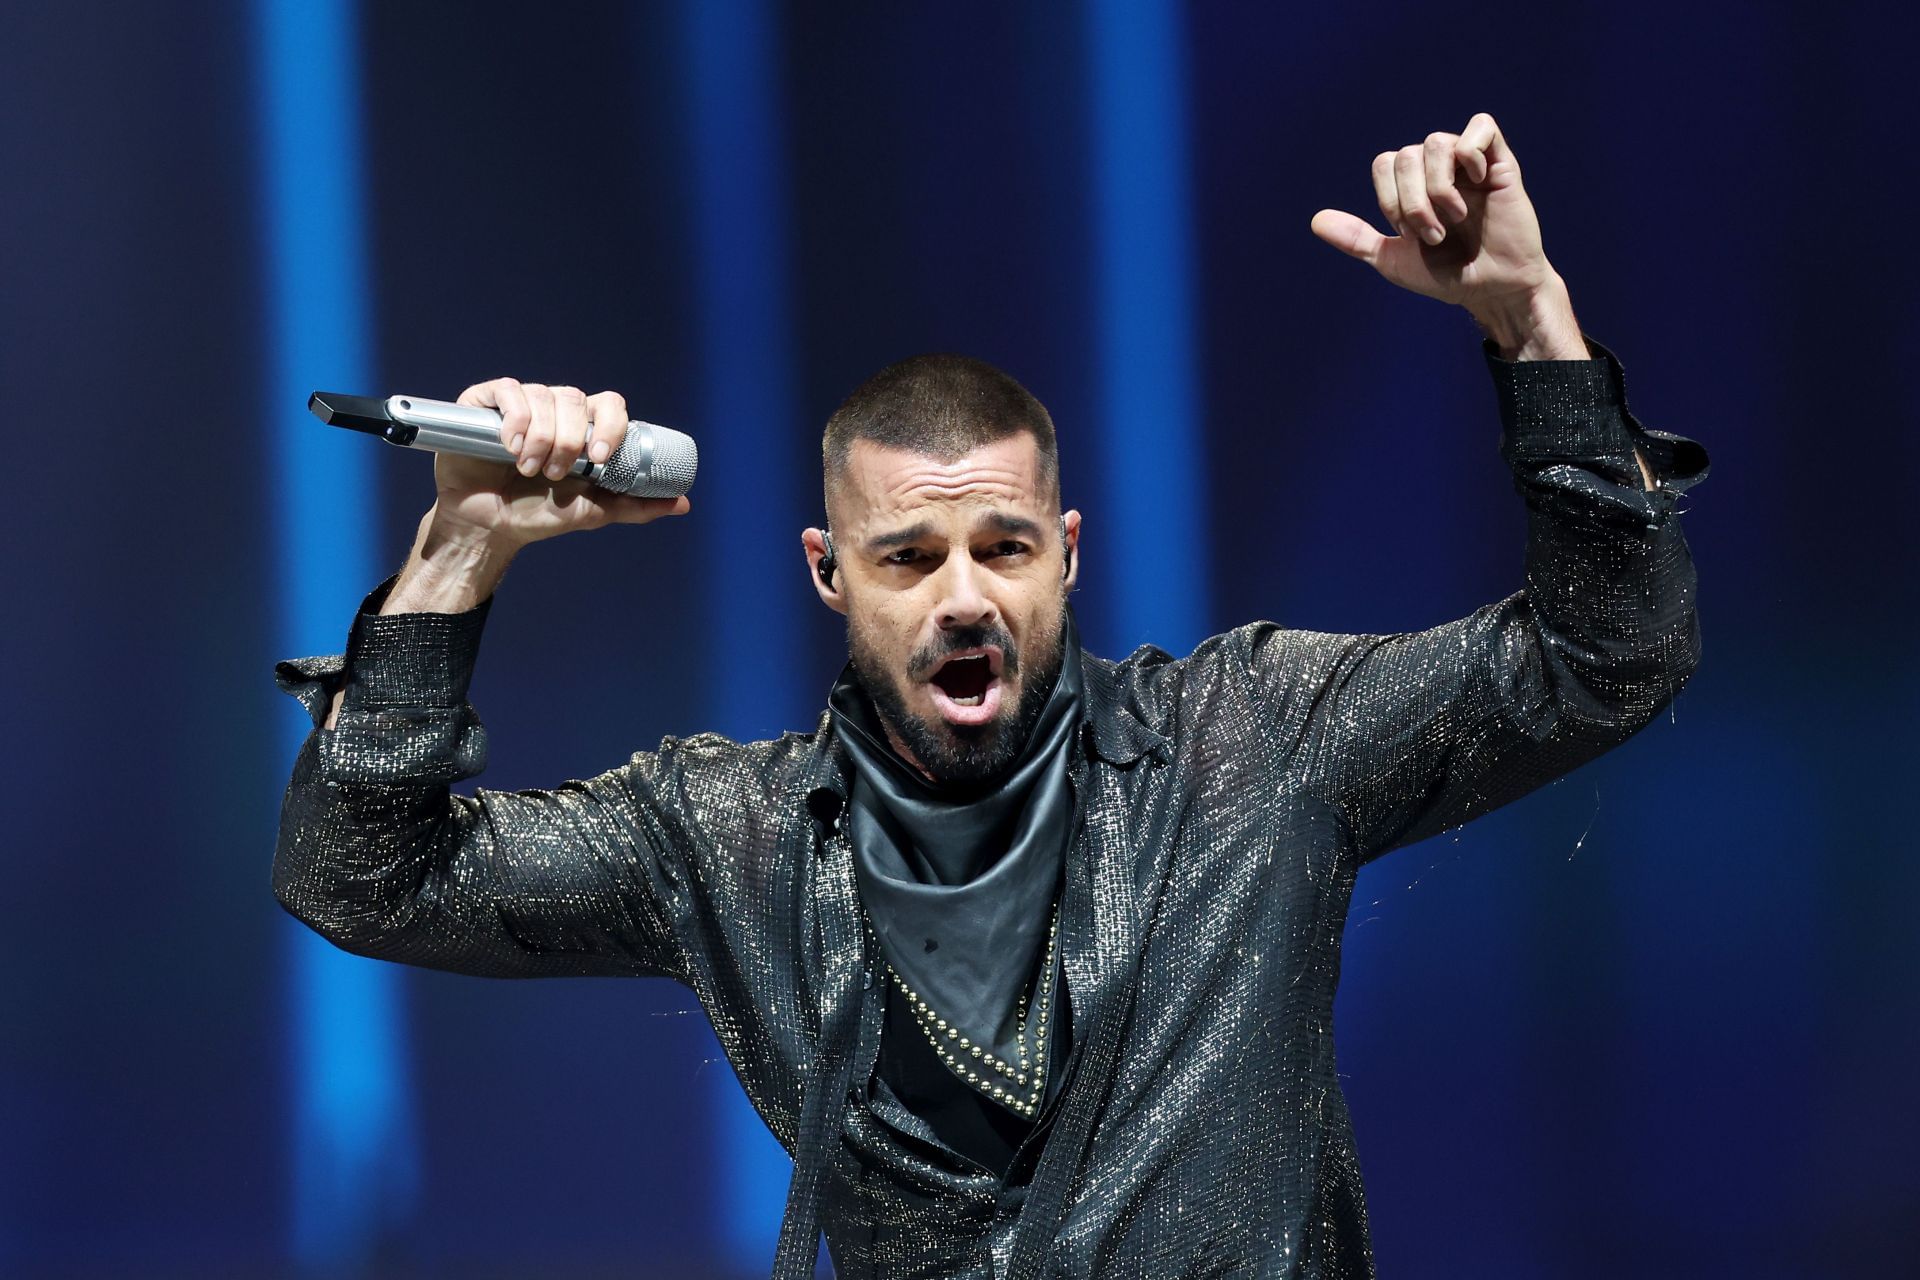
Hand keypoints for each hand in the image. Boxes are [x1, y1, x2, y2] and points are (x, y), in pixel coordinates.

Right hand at [430, 377, 690, 548]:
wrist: (488, 526)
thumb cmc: (538, 515)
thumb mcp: (591, 512)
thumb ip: (633, 506)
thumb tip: (683, 503)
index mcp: (583, 429)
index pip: (609, 405)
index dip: (610, 424)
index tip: (601, 458)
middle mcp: (554, 410)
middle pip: (575, 399)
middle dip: (569, 440)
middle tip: (555, 474)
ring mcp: (521, 405)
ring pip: (543, 396)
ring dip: (541, 436)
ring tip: (529, 468)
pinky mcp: (486, 404)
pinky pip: (508, 390)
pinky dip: (515, 419)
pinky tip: (511, 447)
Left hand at [1309, 112, 1554, 313]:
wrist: (1491, 290)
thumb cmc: (1446, 275)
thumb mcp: (1392, 260)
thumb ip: (1356, 239)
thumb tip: (1315, 220)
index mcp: (1412, 185)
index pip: (1384, 163)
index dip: (1390, 199)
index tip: (1409, 234)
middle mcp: (1438, 169)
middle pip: (1405, 155)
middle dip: (1412, 203)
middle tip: (1434, 235)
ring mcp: (1469, 164)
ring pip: (1435, 142)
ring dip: (1438, 189)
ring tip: (1455, 219)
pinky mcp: (1501, 162)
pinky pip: (1481, 127)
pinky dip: (1471, 153)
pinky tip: (1479, 184)